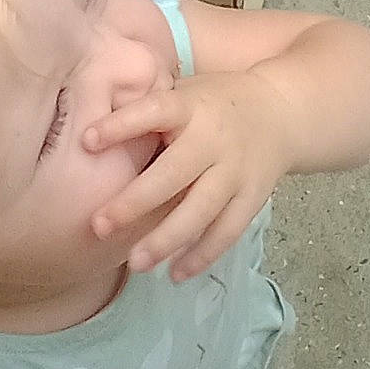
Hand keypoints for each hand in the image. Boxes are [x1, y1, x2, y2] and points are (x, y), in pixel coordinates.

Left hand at [85, 70, 289, 280]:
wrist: (282, 112)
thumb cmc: (215, 103)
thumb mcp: (185, 93)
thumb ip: (151, 111)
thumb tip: (91, 136)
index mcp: (191, 107)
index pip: (154, 111)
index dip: (121, 126)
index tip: (86, 142)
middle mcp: (215, 140)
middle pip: (174, 174)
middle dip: (135, 202)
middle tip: (99, 226)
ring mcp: (236, 172)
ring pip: (201, 211)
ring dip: (167, 240)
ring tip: (135, 264)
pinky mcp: (252, 198)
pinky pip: (227, 231)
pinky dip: (202, 255)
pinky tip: (175, 274)